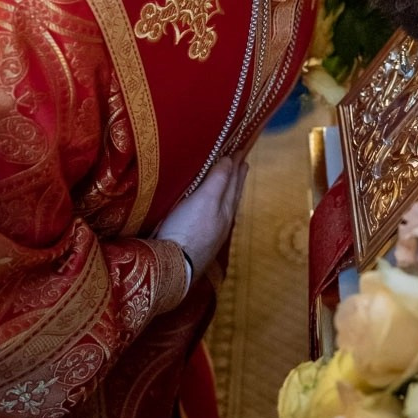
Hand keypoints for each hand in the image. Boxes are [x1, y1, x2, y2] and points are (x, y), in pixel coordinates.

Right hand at [156, 157, 248, 275]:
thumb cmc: (189, 230)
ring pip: (225, 205)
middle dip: (237, 177)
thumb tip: (230, 161)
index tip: (240, 150)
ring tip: (231, 181)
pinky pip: (214, 215)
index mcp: (226, 208)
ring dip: (229, 190)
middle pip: (232, 193)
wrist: (175, 267)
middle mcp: (223, 220)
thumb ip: (218, 180)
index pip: (233, 181)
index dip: (236, 164)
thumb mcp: (205, 200)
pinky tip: (213, 208)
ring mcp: (212, 232)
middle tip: (242, 162)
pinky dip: (217, 204)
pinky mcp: (200, 240)